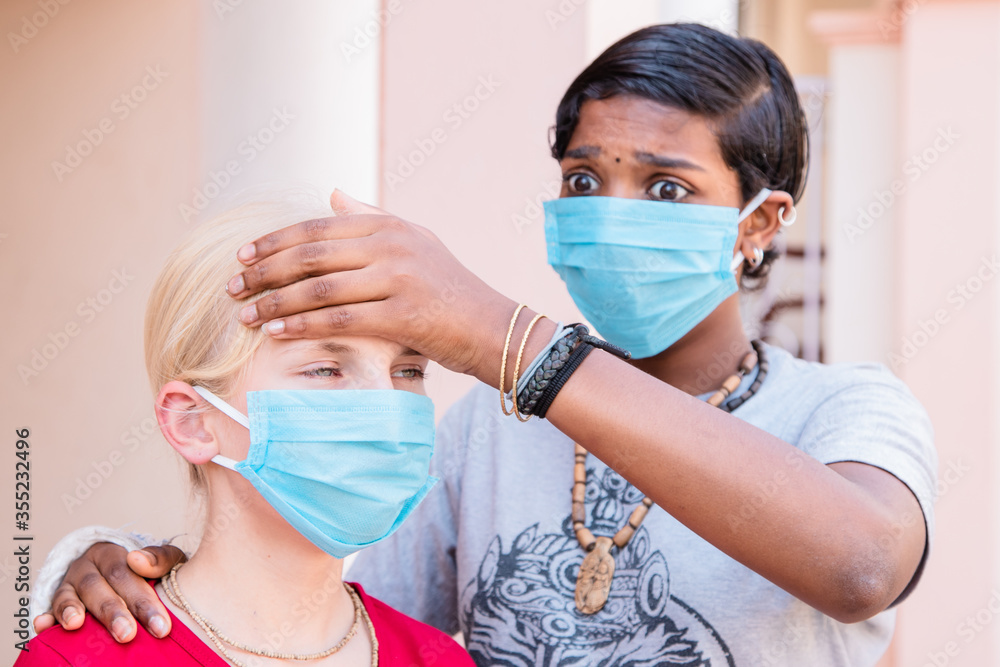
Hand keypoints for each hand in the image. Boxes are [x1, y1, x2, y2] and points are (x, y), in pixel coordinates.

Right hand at [32, 543, 185, 641]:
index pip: (126, 574)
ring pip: (68, 595)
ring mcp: (69, 585)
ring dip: (72, 610)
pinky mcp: (56, 603)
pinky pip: (48, 609)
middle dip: (113, 612)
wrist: (125, 573)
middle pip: (98, 587)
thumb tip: (138, 559)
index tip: (160, 626)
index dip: (143, 601)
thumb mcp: (165, 562)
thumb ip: (161, 559)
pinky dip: (46, 618)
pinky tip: (44, 625)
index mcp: (113, 554)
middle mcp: (88, 567)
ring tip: (76, 625)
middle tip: (127, 634)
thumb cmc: (150, 573)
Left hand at [224, 191, 530, 385]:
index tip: (242, 255)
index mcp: (389, 225)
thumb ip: (372, 217)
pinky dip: (302, 325)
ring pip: (320, 288)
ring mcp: (399, 279)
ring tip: (244, 315)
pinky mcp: (404, 315)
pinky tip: (275, 332)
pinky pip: (340, 320)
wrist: (493, 327)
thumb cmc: (450, 289)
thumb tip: (331, 195)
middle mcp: (392, 245)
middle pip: (311, 255)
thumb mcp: (416, 240)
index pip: (318, 227)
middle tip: (232, 287)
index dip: (274, 241)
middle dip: (264, 272)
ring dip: (275, 303)